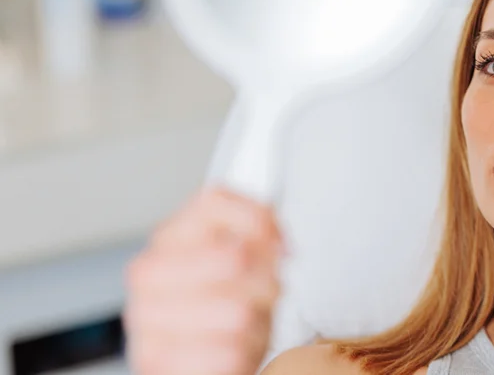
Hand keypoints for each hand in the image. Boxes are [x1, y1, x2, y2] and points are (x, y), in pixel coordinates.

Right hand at [124, 187, 283, 374]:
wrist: (196, 357)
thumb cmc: (219, 303)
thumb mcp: (238, 255)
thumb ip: (256, 228)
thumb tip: (274, 235)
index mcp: (167, 236)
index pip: (214, 202)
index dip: (258, 218)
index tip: (278, 241)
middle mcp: (148, 273)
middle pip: (235, 257)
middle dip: (265, 278)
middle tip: (265, 289)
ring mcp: (147, 319)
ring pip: (238, 311)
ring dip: (259, 320)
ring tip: (250, 322)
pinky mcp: (157, 362)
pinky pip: (230, 352)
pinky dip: (246, 352)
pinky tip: (237, 347)